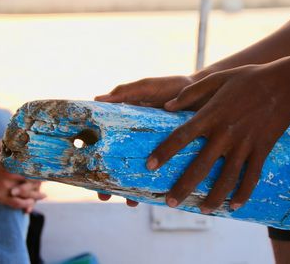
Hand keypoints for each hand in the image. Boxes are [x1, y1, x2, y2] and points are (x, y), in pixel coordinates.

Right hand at [0, 140, 45, 211]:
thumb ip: (12, 142)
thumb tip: (26, 134)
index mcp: (11, 162)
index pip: (33, 167)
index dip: (44, 169)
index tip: (52, 169)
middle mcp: (10, 175)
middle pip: (32, 180)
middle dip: (42, 183)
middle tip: (50, 183)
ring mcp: (4, 187)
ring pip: (26, 193)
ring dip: (36, 195)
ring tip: (43, 195)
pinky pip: (15, 203)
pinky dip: (25, 204)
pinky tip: (30, 204)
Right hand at [95, 75, 199, 205]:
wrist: (203, 94)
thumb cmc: (171, 88)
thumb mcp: (147, 88)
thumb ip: (125, 93)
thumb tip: (96, 99)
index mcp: (126, 123)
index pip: (104, 142)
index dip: (94, 156)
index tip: (86, 170)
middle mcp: (137, 139)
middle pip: (118, 163)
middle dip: (110, 181)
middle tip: (104, 195)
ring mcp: (155, 149)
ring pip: (139, 172)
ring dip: (132, 188)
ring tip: (130, 202)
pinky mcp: (172, 156)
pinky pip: (162, 174)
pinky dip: (157, 186)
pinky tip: (155, 196)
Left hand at [146, 65, 289, 212]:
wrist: (284, 83)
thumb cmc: (248, 78)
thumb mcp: (217, 79)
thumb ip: (191, 92)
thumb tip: (167, 106)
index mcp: (211, 115)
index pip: (181, 137)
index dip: (164, 152)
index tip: (150, 166)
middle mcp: (225, 134)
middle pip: (200, 166)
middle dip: (184, 186)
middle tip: (170, 202)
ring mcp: (245, 144)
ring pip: (227, 177)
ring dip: (214, 197)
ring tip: (203, 211)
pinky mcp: (262, 149)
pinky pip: (252, 176)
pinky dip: (243, 193)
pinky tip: (234, 206)